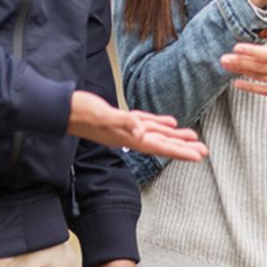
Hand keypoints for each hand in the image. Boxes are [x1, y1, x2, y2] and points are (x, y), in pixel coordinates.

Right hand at [67, 91, 208, 161]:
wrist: (62, 109)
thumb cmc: (81, 112)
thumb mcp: (103, 116)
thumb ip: (123, 123)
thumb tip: (140, 132)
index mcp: (129, 138)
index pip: (160, 147)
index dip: (180, 151)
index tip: (198, 156)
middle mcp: (130, 136)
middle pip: (163, 144)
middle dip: (184, 148)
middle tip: (204, 151)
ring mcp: (126, 128)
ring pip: (157, 133)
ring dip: (175, 136)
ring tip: (194, 138)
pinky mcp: (122, 118)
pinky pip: (146, 123)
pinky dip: (159, 123)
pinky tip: (169, 122)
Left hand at [219, 29, 266, 104]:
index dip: (252, 51)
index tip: (237, 46)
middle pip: (261, 67)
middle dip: (241, 62)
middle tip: (223, 58)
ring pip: (261, 78)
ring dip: (242, 72)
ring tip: (227, 65)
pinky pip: (266, 91)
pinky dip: (251, 88)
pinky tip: (238, 83)